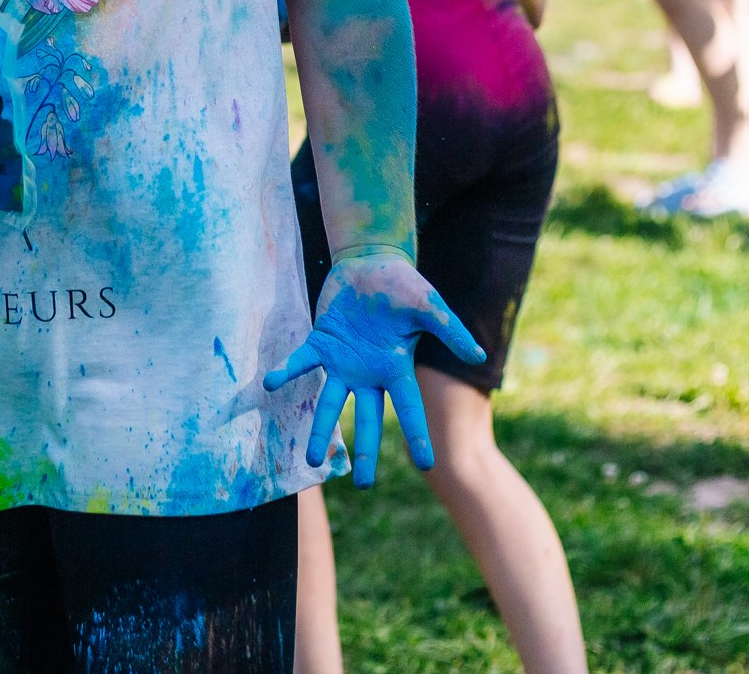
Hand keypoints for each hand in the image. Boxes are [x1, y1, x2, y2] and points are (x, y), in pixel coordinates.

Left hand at [266, 249, 482, 488]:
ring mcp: (343, 361)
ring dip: (320, 430)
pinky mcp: (321, 342)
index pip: (408, 408)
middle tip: (362, 485)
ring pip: (330, 403)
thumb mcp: (430, 307)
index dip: (417, 435)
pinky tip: (270, 385)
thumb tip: (478, 355)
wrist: (371, 262)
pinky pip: (302, 362)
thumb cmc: (404, 286)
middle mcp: (368, 372)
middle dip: (364, 451)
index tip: (427, 465)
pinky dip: (287, 372)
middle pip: (366, 419)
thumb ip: (450, 330)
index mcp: (396, 367)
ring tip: (312, 460)